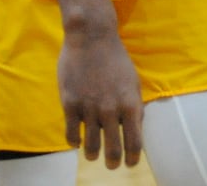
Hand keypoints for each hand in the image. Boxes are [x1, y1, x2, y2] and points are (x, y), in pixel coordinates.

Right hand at [58, 25, 144, 168]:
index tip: (131, 164)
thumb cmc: (116, 59)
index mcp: (130, 104)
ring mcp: (90, 108)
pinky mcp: (70, 104)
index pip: (135, 140)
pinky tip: (76, 142)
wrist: (92, 39)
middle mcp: (111, 109)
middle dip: (113, 161)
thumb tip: (136, 126)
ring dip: (93, 154)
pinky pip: (72, 133)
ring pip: (91, 144)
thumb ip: (134, 104)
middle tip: (112, 167)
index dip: (133, 156)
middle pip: (113, 147)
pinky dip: (74, 141)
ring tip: (93, 156)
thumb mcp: (133, 81)